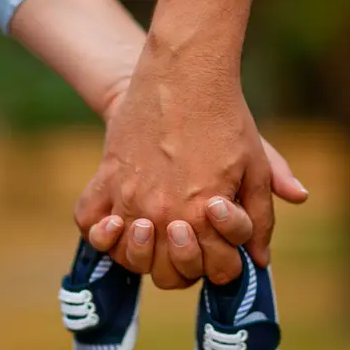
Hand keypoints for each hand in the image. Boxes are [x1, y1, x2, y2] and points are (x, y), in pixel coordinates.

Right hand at [74, 58, 279, 287]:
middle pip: (166, 275)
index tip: (223, 246)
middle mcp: (163, 215)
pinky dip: (99, 231)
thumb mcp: (257, 165)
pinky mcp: (106, 178)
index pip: (215, 272)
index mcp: (204, 216)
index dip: (225, 266)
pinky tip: (117, 221)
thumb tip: (261, 260)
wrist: (183, 74)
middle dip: (185, 267)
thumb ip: (261, 217)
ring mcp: (129, 198)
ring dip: (142, 256)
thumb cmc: (226, 119)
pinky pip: (88, 221)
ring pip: (126, 257)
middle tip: (191, 240)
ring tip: (155, 231)